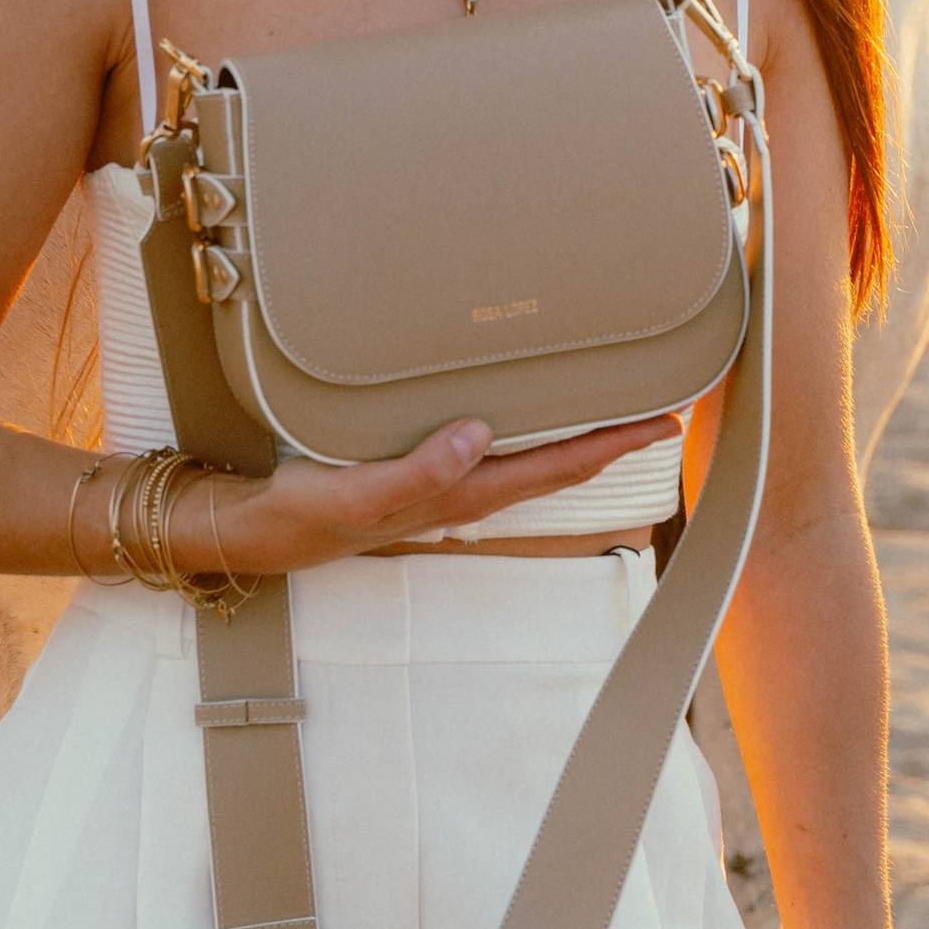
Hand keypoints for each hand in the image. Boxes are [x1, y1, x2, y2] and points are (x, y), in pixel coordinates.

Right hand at [204, 411, 682, 574]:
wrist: (265, 526)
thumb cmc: (312, 511)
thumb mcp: (362, 490)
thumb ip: (420, 469)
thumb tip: (480, 435)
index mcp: (465, 494)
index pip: (556, 467)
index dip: (612, 446)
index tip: (663, 425)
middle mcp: (468, 488)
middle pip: (558, 462)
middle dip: (610, 438)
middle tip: (658, 408)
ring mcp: (448, 480)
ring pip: (530, 454)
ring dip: (574, 432)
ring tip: (610, 402)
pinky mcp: (423, 464)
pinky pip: (494, 444)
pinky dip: (526, 426)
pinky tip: (523, 405)